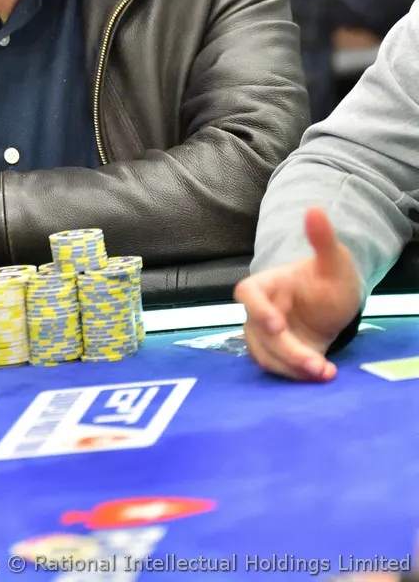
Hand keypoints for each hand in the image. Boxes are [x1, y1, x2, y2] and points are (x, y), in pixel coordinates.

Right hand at [234, 209, 361, 381]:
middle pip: (259, 333)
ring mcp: (267, 334)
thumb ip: (322, 239)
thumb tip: (314, 209)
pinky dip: (297, 375)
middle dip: (286, 351)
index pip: (247, 293)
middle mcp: (261, 309)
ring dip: (291, 368)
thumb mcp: (334, 261)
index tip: (277, 325)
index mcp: (267, 284)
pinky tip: (324, 373)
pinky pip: (277, 368)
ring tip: (324, 371)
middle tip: (316, 363)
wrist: (336, 305)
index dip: (257, 309)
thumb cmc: (330, 279)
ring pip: (266, 355)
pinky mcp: (279, 354)